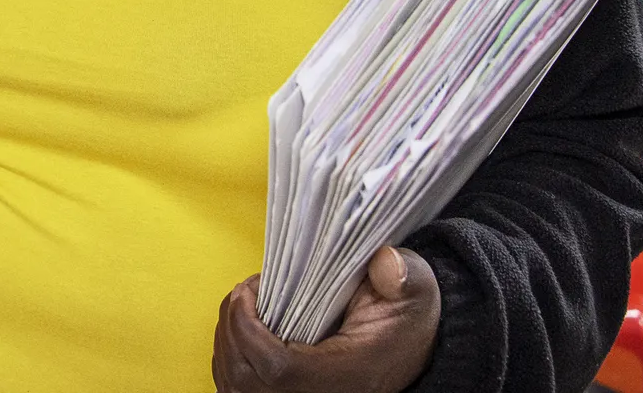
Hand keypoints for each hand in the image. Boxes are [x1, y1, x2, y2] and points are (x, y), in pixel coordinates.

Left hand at [213, 247, 440, 392]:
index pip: (277, 369)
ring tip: (244, 309)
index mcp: (349, 376)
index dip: (249, 329)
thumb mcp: (414, 291)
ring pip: (236, 387)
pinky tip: (245, 334)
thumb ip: (402, 276)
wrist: (407, 349)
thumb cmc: (403, 319)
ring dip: (228, 342)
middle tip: (245, 293)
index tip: (249, 291)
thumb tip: (386, 262)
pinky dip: (231, 360)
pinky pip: (238, 391)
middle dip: (232, 328)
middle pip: (245, 378)